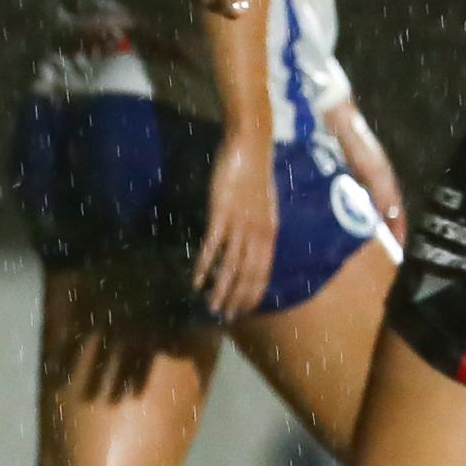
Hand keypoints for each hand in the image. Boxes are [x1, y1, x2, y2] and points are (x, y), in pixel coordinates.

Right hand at [194, 129, 279, 319]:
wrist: (251, 148)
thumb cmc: (255, 176)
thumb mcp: (264, 208)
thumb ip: (259, 229)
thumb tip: (252, 247)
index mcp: (269, 234)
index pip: (263, 273)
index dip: (253, 295)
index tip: (243, 311)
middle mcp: (258, 234)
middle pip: (248, 276)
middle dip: (237, 299)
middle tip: (224, 316)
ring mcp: (240, 225)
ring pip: (231, 267)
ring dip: (221, 290)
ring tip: (211, 306)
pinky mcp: (222, 214)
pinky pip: (213, 247)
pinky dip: (205, 267)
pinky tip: (196, 280)